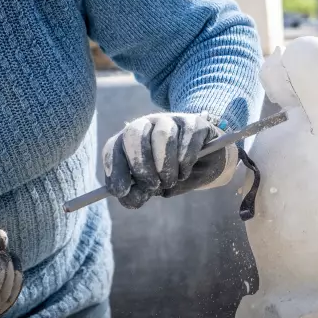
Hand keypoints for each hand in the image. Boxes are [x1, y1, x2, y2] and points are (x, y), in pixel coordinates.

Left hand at [102, 112, 238, 208]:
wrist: (205, 166)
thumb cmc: (172, 175)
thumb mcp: (153, 186)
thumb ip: (140, 192)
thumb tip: (131, 198)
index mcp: (128, 141)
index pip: (113, 148)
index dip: (115, 170)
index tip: (121, 191)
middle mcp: (146, 124)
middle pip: (135, 134)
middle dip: (141, 165)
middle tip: (152, 185)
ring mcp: (171, 120)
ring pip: (163, 135)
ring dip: (166, 165)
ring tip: (172, 180)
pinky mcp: (194, 122)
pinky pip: (187, 138)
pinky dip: (186, 159)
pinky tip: (185, 170)